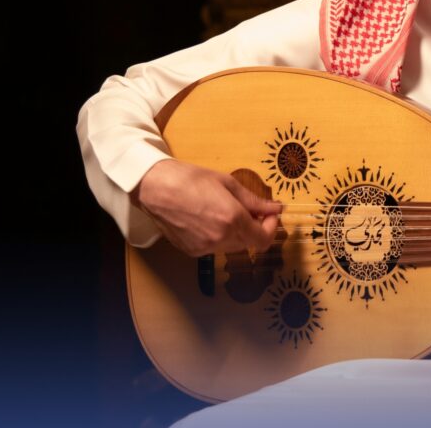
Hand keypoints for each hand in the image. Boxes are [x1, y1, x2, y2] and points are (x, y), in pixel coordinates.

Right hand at [131, 159, 281, 256]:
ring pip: (232, 246)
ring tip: (228, 212)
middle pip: (249, 243)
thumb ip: (254, 201)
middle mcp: (220, 239)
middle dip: (255, 228)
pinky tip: (210, 219)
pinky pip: (215, 247)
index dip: (271, 228)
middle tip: (252, 210)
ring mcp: (204, 248)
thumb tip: (275, 208)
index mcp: (232, 220)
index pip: (264, 239)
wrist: (154, 187)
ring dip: (238, 233)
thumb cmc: (190, 179)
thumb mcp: (227, 183)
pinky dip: (220, 236)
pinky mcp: (191, 251)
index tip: (270, 215)